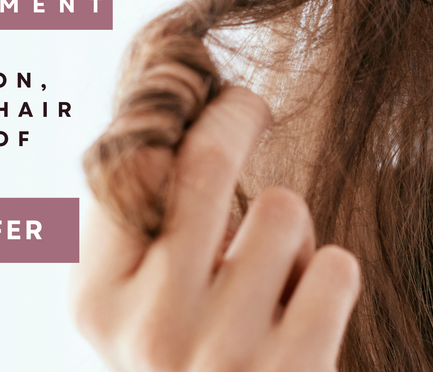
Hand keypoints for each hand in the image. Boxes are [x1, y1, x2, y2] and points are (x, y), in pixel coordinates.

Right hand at [74, 86, 360, 370]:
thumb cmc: (186, 359)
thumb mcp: (135, 301)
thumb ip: (136, 216)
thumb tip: (165, 92)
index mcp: (96, 301)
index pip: (128, 164)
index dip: (172, 108)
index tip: (199, 87)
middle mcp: (149, 329)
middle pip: (204, 161)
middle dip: (235, 114)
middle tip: (248, 105)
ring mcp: (221, 355)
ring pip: (281, 209)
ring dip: (290, 228)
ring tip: (273, 275)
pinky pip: (336, 266)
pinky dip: (330, 275)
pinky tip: (305, 311)